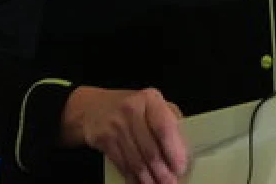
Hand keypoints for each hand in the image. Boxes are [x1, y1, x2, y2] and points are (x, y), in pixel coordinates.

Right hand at [62, 86, 188, 183]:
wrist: (93, 106)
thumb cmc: (131, 108)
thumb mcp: (152, 105)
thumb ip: (169, 121)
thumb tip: (182, 150)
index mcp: (149, 99)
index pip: (164, 128)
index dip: (174, 151)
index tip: (180, 167)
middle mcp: (131, 110)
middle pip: (150, 149)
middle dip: (162, 172)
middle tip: (171, 182)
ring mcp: (115, 125)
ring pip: (136, 161)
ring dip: (148, 179)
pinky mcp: (103, 139)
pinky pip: (122, 164)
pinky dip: (133, 178)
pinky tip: (141, 183)